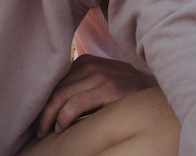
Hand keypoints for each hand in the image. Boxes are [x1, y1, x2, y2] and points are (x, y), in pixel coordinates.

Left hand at [35, 55, 153, 137]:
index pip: (54, 81)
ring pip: (61, 95)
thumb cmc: (128, 93)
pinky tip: (61, 128)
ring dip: (49, 116)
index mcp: (86, 62)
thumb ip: (82, 87)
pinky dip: (64, 117)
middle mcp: (91, 66)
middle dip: (42, 111)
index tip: (36, 118)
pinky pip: (76, 103)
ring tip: (46, 132)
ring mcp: (101, 75)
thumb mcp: (103, 83)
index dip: (42, 100)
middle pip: (55, 88)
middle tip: (38, 130)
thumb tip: (56, 106)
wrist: (159, 92)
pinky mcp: (110, 88)